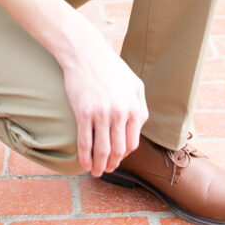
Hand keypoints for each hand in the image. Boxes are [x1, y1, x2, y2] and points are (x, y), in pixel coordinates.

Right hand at [61, 27, 147, 176]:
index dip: (125, 155)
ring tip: (96, 171)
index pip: (133, 143)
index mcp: (134, 107)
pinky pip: (85, 142)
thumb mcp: (134, 83)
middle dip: (113, 164)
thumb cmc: (110, 67)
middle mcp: (120, 113)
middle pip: (119, 150)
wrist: (85, 53)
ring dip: (99, 166)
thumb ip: (140, 105)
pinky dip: (85, 157)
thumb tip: (139, 126)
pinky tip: (84, 164)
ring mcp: (102, 114)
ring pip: (102, 150)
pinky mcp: (84, 112)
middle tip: (107, 169)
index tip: (118, 158)